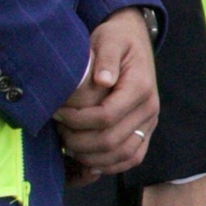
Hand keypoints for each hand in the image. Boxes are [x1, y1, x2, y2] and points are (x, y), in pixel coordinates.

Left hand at [56, 8, 157, 175]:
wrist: (133, 40)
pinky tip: (88, 160)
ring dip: (91, 157)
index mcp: (140, 87)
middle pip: (111, 141)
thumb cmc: (116, 40)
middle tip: (58, 130)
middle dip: (78, 141)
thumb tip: (103, 80)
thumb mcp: (109, 40)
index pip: (106, 116)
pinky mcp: (145, 131)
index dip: (76, 120)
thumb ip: (106, 58)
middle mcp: (150, 109)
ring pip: (122, 155)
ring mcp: (150, 123)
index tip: (56, 112)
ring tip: (69, 145)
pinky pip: (132, 158)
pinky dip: (110, 165)